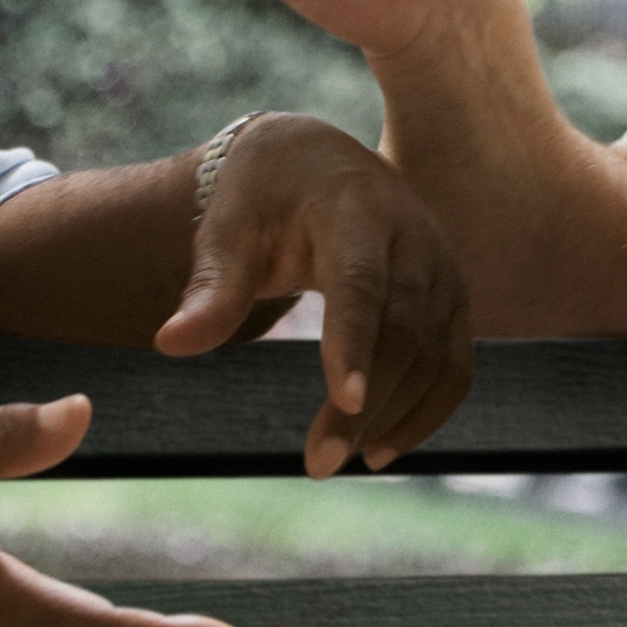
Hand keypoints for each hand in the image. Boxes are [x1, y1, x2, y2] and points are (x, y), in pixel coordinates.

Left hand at [152, 113, 475, 474]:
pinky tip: (379, 449)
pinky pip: (454, 368)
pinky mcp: (452, 301)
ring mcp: (442, 270)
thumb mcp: (229, 226)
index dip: (356, 342)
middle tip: (318, 464)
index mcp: (355, 208)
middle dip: (367, 404)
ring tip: (336, 460)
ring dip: (395, 418)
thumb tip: (172, 342)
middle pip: (403, 330)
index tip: (346, 403)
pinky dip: (425, 413)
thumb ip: (211, 285)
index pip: (361, 282)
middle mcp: (414, 237)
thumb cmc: (266, 197)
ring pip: (436, 357)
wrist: (320, 162)